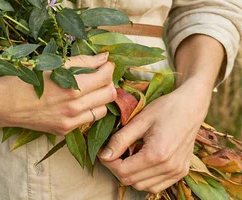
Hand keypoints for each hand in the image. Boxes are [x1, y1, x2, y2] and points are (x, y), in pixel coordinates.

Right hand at [0, 52, 116, 135]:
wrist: (0, 103)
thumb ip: (80, 62)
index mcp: (71, 86)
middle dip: (108, 80)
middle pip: (109, 93)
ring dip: (101, 96)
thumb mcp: (50, 64)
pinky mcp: (64, 130)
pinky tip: (77, 100)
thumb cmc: (21, 78)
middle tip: (99, 73)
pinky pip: (87, 119)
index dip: (108, 66)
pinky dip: (88, 109)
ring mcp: (70, 121)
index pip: (104, 76)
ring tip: (90, 87)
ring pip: (103, 108)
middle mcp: (74, 106)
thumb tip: (103, 57)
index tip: (104, 61)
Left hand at [98, 77, 211, 193]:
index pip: (123, 171)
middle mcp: (169, 167)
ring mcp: (177, 172)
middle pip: (132, 181)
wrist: (191, 107)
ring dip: (130, 175)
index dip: (109, 163)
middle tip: (112, 153)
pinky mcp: (181, 173)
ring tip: (126, 156)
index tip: (104, 152)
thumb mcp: (139, 121)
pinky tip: (140, 163)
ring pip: (143, 187)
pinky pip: (156, 186)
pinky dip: (144, 179)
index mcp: (157, 154)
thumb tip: (104, 156)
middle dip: (117, 169)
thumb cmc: (164, 109)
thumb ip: (120, 140)